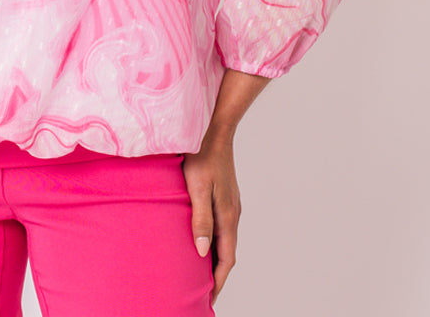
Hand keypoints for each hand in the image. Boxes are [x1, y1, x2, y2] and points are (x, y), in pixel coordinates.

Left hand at [182, 134, 240, 306]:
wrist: (213, 130)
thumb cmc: (201, 157)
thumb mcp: (197, 189)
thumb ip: (200, 220)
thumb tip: (202, 252)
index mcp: (228, 216)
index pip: (226, 258)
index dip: (218, 280)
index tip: (209, 298)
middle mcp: (232, 212)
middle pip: (227, 252)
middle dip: (217, 274)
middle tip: (203, 292)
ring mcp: (230, 203)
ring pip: (225, 239)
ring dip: (215, 257)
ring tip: (200, 272)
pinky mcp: (224, 195)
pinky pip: (221, 226)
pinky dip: (214, 240)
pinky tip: (201, 239)